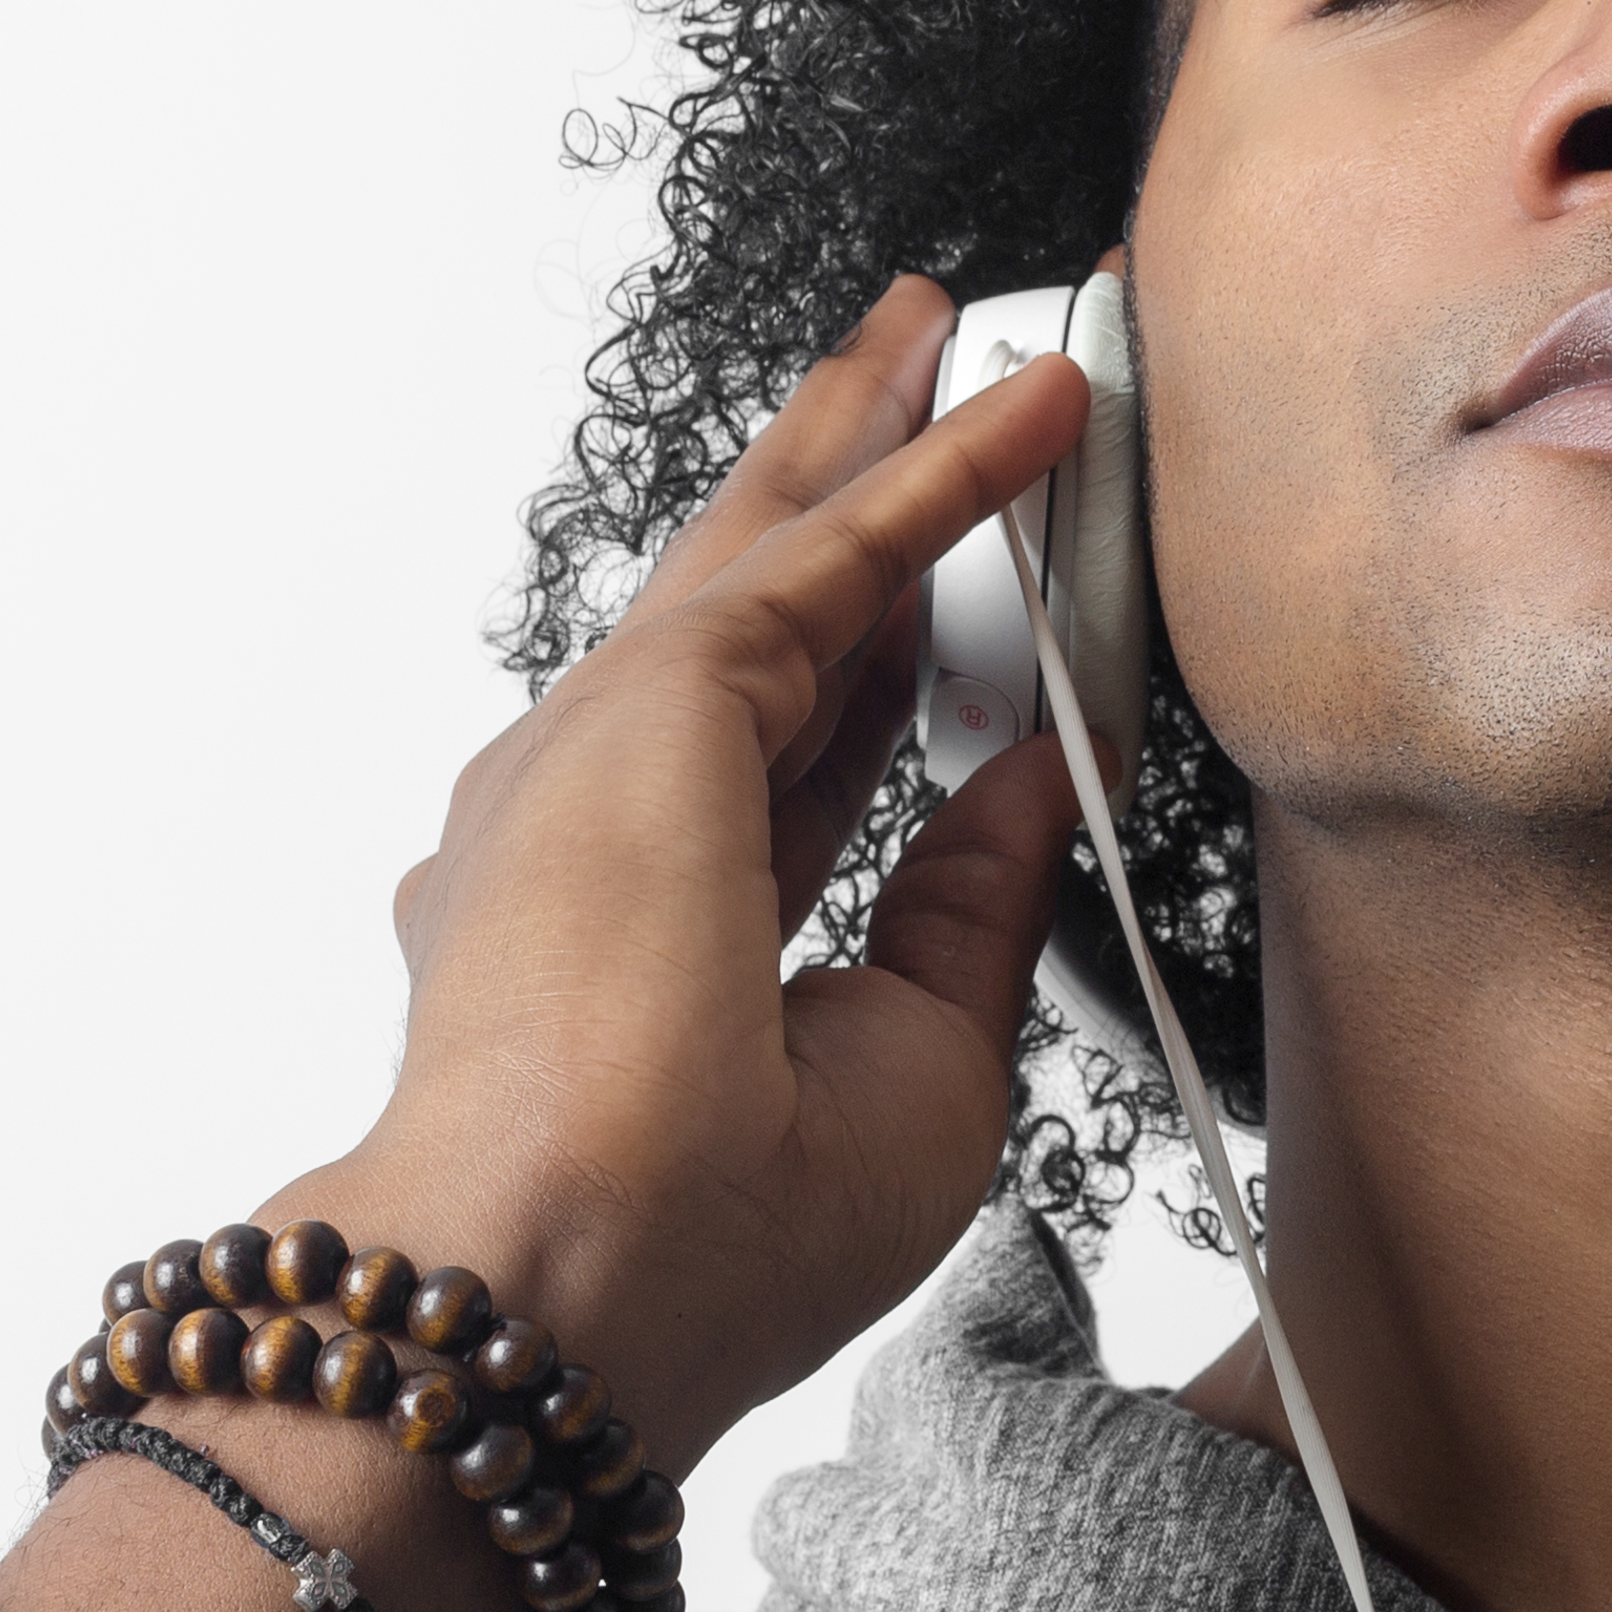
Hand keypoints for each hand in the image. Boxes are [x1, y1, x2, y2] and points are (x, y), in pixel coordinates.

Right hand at [266, 276, 1091, 1460]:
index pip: (794, 767)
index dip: (890, 671)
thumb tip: (1027, 774)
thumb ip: (967, 907)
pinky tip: (1034, 408)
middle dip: (844, 492)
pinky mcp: (655, 706)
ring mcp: (601, 756)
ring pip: (772, 551)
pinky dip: (944, 473)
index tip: (969, 617)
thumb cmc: (706, 1242)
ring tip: (949, 333)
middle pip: (758, 618)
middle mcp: (596, 830)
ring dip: (876, 437)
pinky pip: (836, 558)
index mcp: (645, 939)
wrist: (577, 1277)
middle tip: (912, 378)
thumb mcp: (914, 1071)